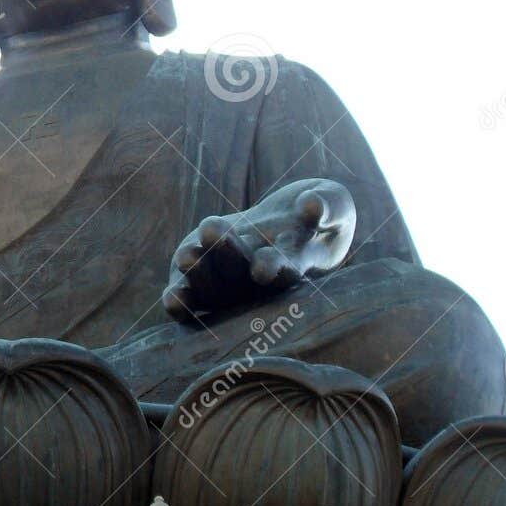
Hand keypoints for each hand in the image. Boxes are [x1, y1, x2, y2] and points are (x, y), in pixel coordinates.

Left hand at [163, 178, 355, 321]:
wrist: (289, 223)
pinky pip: (193, 300)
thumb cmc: (317, 213)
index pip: (284, 270)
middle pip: (243, 276)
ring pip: (215, 289)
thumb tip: (311, 204)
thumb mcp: (334, 203)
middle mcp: (260, 282)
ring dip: (200, 274)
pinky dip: (182, 302)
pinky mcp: (205, 278)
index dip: (273, 268)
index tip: (263, 267)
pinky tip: (171, 298)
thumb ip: (328, 206)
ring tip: (187, 256)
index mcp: (293, 264)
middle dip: (228, 256)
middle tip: (213, 229)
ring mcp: (231, 284)